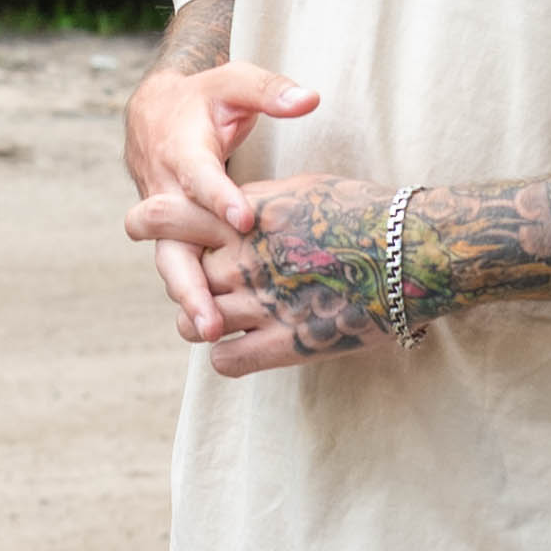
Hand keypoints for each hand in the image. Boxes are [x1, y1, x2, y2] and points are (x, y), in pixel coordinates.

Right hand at [122, 56, 314, 310]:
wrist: (154, 113)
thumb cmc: (205, 97)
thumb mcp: (234, 82)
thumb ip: (270, 91)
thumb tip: (309, 98)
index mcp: (182, 150)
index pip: (200, 177)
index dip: (219, 199)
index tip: (244, 222)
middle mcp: (167, 192)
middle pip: (171, 243)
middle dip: (190, 282)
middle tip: (211, 316)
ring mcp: (167, 221)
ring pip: (172, 265)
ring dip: (189, 299)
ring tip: (212, 333)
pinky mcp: (175, 236)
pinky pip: (183, 268)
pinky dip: (195, 296)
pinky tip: (219, 330)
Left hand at [127, 169, 393, 374]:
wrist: (414, 251)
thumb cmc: (366, 212)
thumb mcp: (303, 189)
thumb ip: (258, 202)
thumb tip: (232, 204)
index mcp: (247, 216)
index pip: (173, 217)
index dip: (150, 222)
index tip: (137, 225)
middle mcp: (245, 258)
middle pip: (184, 275)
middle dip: (189, 283)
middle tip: (206, 285)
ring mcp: (263, 303)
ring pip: (194, 322)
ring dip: (200, 322)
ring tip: (216, 321)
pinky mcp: (286, 344)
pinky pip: (226, 360)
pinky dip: (226, 357)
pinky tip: (240, 350)